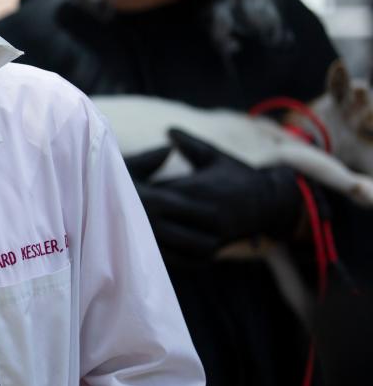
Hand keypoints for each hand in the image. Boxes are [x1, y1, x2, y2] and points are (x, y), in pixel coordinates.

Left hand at [125, 129, 302, 257]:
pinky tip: (147, 249)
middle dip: (137, 213)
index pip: (158, 193)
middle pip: (158, 216)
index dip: (138, 192)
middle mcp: (204, 212)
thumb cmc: (239, 175)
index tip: (120, 189)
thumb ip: (190, 144)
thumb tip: (168, 129)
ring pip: (168, 239)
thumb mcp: (214, 157)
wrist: (270, 204)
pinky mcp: (213, 250)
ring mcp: (209, 235)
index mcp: (200, 188)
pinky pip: (182, 256)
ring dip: (148, 235)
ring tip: (124, 231)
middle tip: (114, 211)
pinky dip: (165, 253)